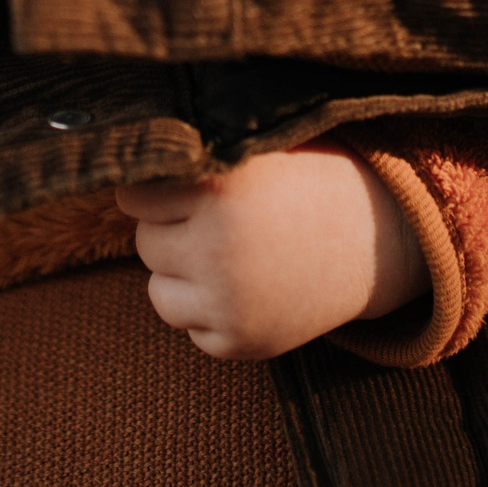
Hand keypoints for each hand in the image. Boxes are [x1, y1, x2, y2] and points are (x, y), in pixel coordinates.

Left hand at [116, 143, 427, 360]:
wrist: (382, 238)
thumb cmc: (310, 178)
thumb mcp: (259, 148)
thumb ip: (195, 151)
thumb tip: (105, 143)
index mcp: (221, 188)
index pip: (134, 192)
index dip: (159, 185)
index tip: (190, 182)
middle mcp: (219, 247)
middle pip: (146, 240)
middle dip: (174, 228)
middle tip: (228, 218)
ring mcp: (229, 302)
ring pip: (157, 288)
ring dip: (184, 272)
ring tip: (238, 251)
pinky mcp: (239, 343)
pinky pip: (189, 325)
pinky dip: (209, 308)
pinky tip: (252, 283)